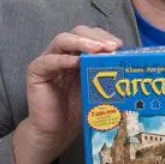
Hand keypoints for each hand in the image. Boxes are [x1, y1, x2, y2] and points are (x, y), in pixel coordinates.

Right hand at [22, 26, 121, 155]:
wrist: (57, 131)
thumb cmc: (78, 109)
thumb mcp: (97, 88)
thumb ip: (106, 73)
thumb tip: (127, 62)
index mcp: (78, 54)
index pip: (91, 36)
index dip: (105, 36)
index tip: (120, 46)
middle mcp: (63, 53)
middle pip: (77, 32)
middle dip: (96, 37)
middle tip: (112, 46)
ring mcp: (48, 60)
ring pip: (62, 40)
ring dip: (81, 42)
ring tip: (98, 49)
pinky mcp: (36, 72)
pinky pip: (48, 61)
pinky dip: (63, 59)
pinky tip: (76, 61)